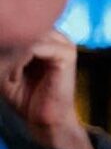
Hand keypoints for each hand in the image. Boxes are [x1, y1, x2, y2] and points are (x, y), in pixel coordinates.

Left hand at [0, 30, 94, 148]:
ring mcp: (64, 44)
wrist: (46, 121)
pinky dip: (17, 62)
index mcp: (46, 38)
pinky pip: (33, 47)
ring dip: (9, 56)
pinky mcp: (66, 54)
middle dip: (4, 48)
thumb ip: (3, 51)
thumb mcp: (5, 68)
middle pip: (21, 28)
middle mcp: (57, 37)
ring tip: (6, 77)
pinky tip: (13, 78)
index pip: (17, 26)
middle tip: (1, 72)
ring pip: (26, 36)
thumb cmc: (26, 97)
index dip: (3, 42)